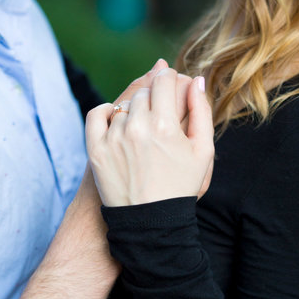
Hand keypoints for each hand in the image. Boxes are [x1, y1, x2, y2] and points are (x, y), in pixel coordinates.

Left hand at [85, 69, 213, 206]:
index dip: (168, 77)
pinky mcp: (96, 149)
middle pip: (144, 92)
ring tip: (143, 128)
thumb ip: (202, 111)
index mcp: (166, 125)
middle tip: (159, 112)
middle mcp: (137, 128)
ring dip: (133, 110)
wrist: (150, 220)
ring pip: (123, 105)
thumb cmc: (181, 185)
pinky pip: (96, 114)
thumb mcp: (203, 151)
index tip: (169, 81)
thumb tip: (195, 79)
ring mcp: (113, 138)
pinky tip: (116, 119)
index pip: (163, 81)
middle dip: (153, 96)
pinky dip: (105, 112)